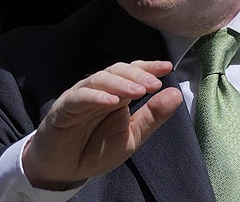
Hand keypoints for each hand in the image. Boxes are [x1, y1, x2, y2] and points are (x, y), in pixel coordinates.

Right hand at [22, 60, 182, 189]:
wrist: (64, 171)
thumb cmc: (96, 150)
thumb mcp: (131, 136)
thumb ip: (152, 116)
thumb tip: (176, 94)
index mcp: (117, 94)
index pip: (133, 73)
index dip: (149, 68)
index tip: (167, 68)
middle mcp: (99, 90)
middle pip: (118, 71)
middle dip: (138, 76)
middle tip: (155, 84)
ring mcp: (80, 96)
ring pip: (99, 80)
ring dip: (120, 84)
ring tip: (139, 92)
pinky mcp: (63, 108)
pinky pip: (79, 97)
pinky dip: (95, 97)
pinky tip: (111, 101)